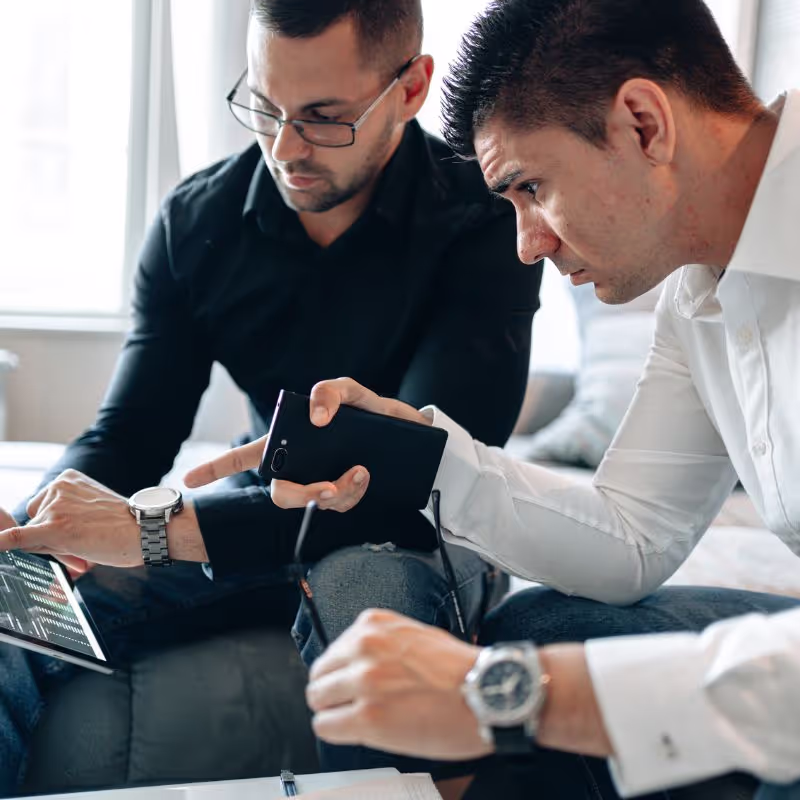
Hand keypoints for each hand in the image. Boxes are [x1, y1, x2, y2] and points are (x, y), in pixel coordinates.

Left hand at [0, 470, 141, 567]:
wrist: (146, 529)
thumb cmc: (125, 523)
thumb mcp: (92, 507)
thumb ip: (65, 514)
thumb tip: (30, 536)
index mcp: (67, 479)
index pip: (44, 508)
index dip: (58, 526)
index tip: (84, 530)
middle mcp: (57, 487)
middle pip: (36, 521)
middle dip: (52, 537)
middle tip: (86, 541)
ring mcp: (54, 507)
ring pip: (35, 537)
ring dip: (54, 547)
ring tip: (87, 545)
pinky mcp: (53, 527)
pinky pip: (19, 538)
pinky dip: (5, 542)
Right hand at [184, 378, 430, 512]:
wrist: (415, 436)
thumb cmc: (375, 412)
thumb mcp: (354, 391)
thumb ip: (332, 391)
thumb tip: (315, 417)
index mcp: (293, 442)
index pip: (246, 457)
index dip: (215, 470)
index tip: (186, 481)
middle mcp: (303, 466)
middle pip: (281, 494)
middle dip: (303, 495)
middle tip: (328, 487)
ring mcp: (324, 481)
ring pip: (314, 502)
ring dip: (337, 493)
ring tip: (361, 472)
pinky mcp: (347, 495)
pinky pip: (340, 505)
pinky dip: (353, 493)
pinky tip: (365, 476)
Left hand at [306, 609, 490, 760]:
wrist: (488, 693)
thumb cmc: (461, 670)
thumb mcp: (416, 635)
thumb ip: (381, 644)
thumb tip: (358, 663)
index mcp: (375, 625)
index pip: (333, 650)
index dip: (343, 672)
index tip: (352, 683)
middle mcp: (365, 648)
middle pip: (320, 675)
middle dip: (333, 692)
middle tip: (351, 704)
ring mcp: (365, 682)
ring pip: (318, 700)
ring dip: (333, 712)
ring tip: (357, 719)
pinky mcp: (368, 717)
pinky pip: (326, 727)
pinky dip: (336, 732)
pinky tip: (356, 732)